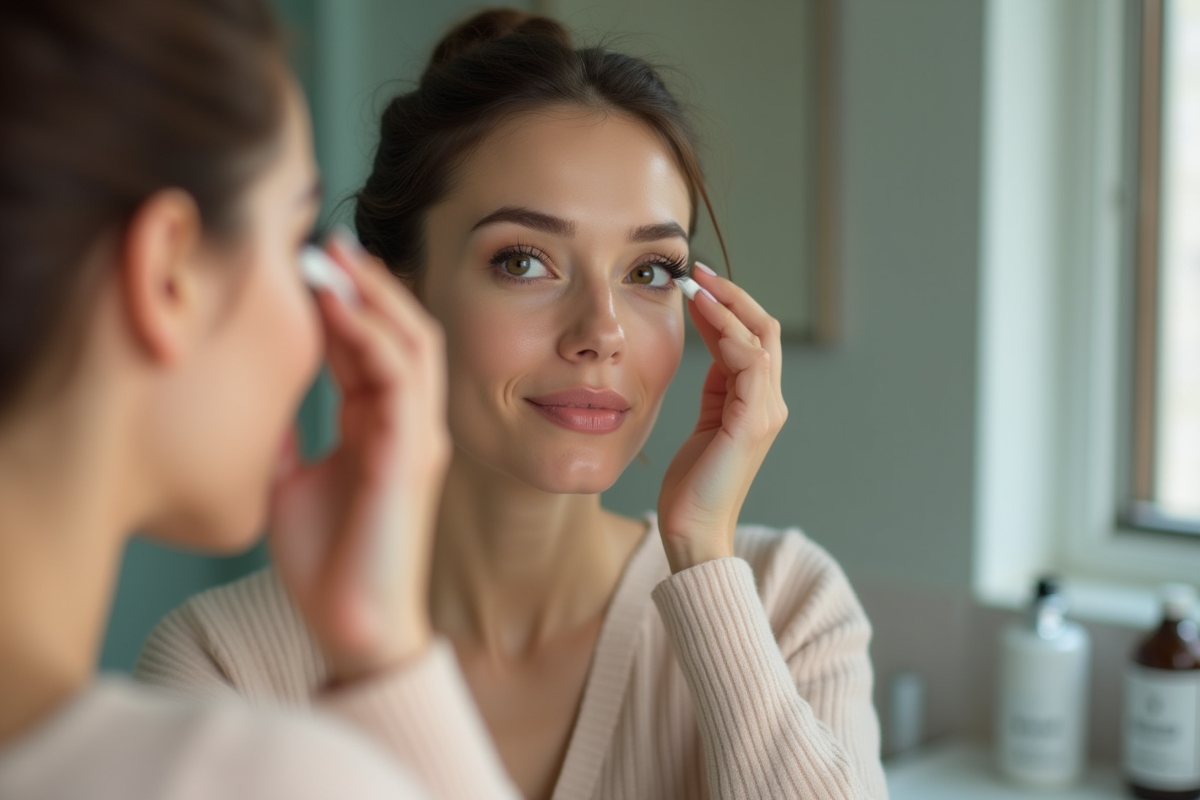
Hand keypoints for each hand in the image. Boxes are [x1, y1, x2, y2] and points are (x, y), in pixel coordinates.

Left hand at [269, 232, 449, 682]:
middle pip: (401, 330)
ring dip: (373, 296)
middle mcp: (407, 422)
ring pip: (413, 341)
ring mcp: (417, 434)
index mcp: (379, 427)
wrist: (349, 624)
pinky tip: (336, 307)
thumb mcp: (289, 482)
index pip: (370, 347)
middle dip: (364, 282)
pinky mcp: (413, 451)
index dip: (342, 302)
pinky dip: (372, 334)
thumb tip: (252, 392)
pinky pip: (400, 375)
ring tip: (332, 257)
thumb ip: (284, 434)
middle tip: (322, 239)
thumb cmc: (325, 563)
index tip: (304, 260)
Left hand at [657, 264, 786, 572]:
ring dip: (728, 306)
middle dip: (732, 295)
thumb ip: (715, 384)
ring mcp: (765, 412)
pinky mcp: (752, 422)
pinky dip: (727, 332)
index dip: (727, 307)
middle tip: (697, 272)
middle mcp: (770, 403)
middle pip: (764, 330)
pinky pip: (748, 362)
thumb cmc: (693, 481)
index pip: (753, 339)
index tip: (695, 283)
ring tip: (697, 286)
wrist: (692, 527)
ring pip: (760, 339)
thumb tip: (711, 343)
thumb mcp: (705, 419)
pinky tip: (703, 316)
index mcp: (757, 402)